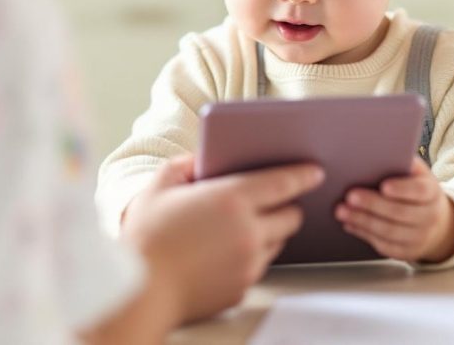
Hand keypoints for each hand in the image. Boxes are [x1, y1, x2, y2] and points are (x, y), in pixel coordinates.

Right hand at [122, 156, 323, 323]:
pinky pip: (259, 266)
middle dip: (287, 206)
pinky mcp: (242, 288)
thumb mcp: (160, 186)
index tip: (315, 171)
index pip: (282, 183)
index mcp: (231, 200)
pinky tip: (227, 250)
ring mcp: (248, 264)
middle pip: (291, 216)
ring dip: (269, 231)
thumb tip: (201, 161)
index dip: (303, 175)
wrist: (138, 291)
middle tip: (273, 200)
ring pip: (278, 242)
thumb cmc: (146, 238)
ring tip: (244, 225)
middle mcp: (248, 232)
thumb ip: (185, 165)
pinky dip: (251, 255)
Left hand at [335, 157, 453, 262]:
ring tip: (341, 211)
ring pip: (390, 232)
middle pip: (401, 213)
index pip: (420, 191)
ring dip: (363, 221)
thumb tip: (376, 147)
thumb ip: (401, 161)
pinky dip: (364, 234)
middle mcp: (429, 216)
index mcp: (431, 192)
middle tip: (350, 196)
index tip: (384, 186)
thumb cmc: (416, 188)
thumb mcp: (416, 173)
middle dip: (373, 205)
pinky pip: (384, 245)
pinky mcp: (406, 252)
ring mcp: (419, 237)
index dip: (403, 189)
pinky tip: (349, 224)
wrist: (435, 221)